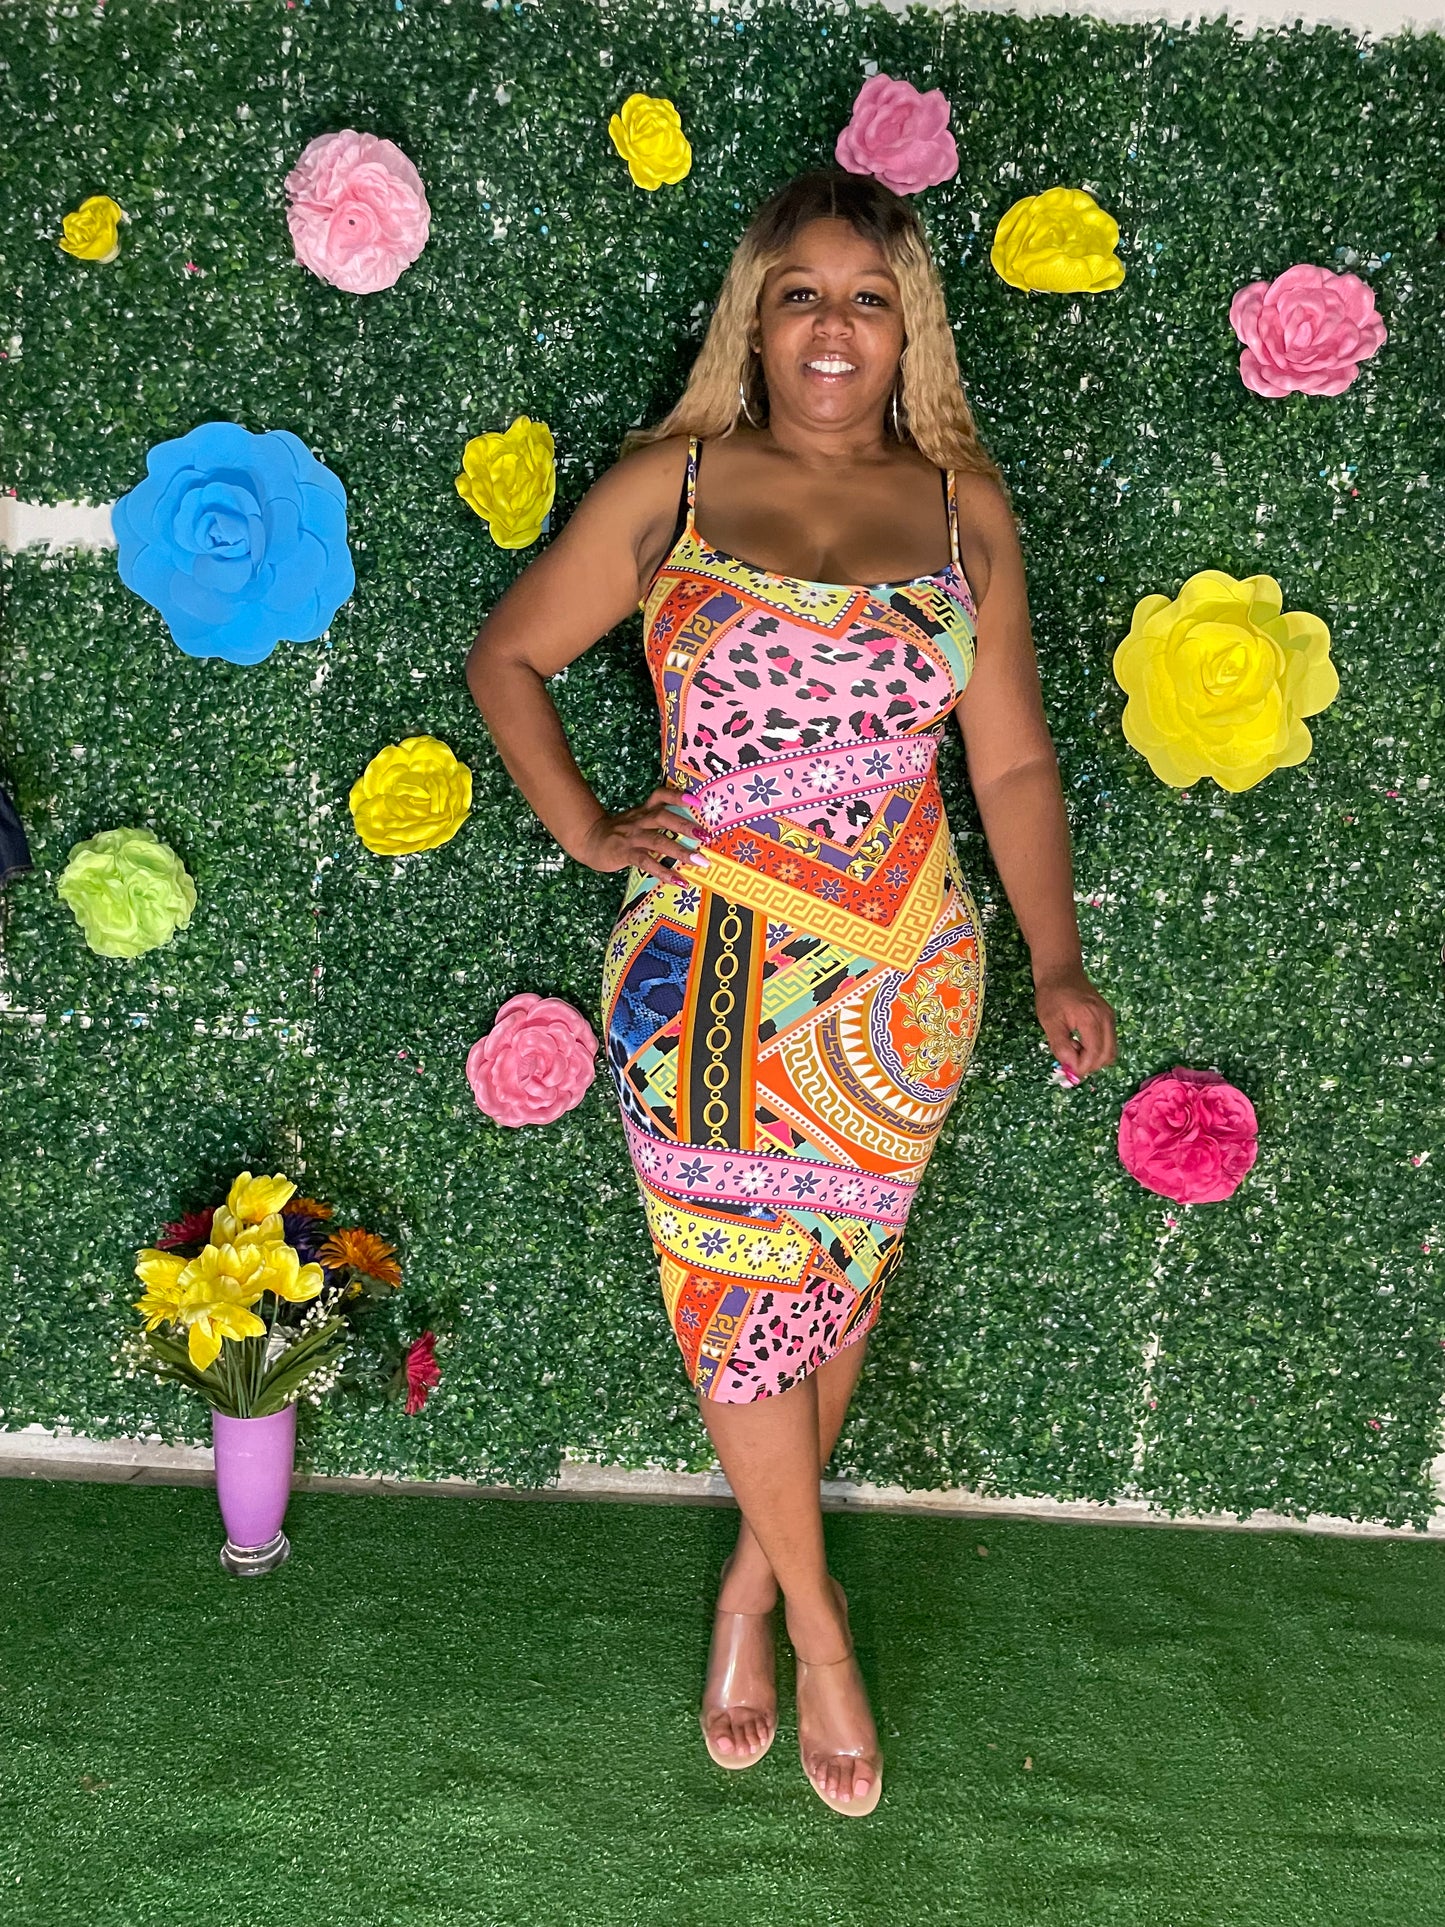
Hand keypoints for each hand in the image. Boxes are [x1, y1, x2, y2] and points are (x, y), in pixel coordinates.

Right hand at [575, 786, 709, 885]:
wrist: (589, 840)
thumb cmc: (618, 833)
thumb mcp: (636, 820)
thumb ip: (656, 820)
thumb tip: (688, 828)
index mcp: (643, 811)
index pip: (660, 796)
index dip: (678, 796)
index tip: (697, 800)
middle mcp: (639, 820)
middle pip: (663, 817)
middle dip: (686, 825)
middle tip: (706, 836)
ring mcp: (631, 836)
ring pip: (657, 840)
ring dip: (680, 851)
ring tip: (699, 861)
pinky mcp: (624, 853)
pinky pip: (646, 862)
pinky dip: (663, 872)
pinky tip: (678, 881)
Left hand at [1033, 964, 1116, 1081]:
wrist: (1061, 972)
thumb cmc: (1052, 995)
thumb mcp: (1049, 1021)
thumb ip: (1060, 1045)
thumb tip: (1070, 1066)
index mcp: (1091, 1019)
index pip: (1095, 1054)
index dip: (1082, 1067)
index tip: (1067, 1068)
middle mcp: (1106, 1018)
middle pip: (1108, 1055)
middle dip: (1090, 1066)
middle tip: (1070, 1063)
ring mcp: (1110, 1017)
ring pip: (1111, 1050)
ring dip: (1094, 1059)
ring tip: (1074, 1050)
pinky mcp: (1109, 1017)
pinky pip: (1109, 1041)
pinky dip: (1097, 1049)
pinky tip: (1080, 1042)